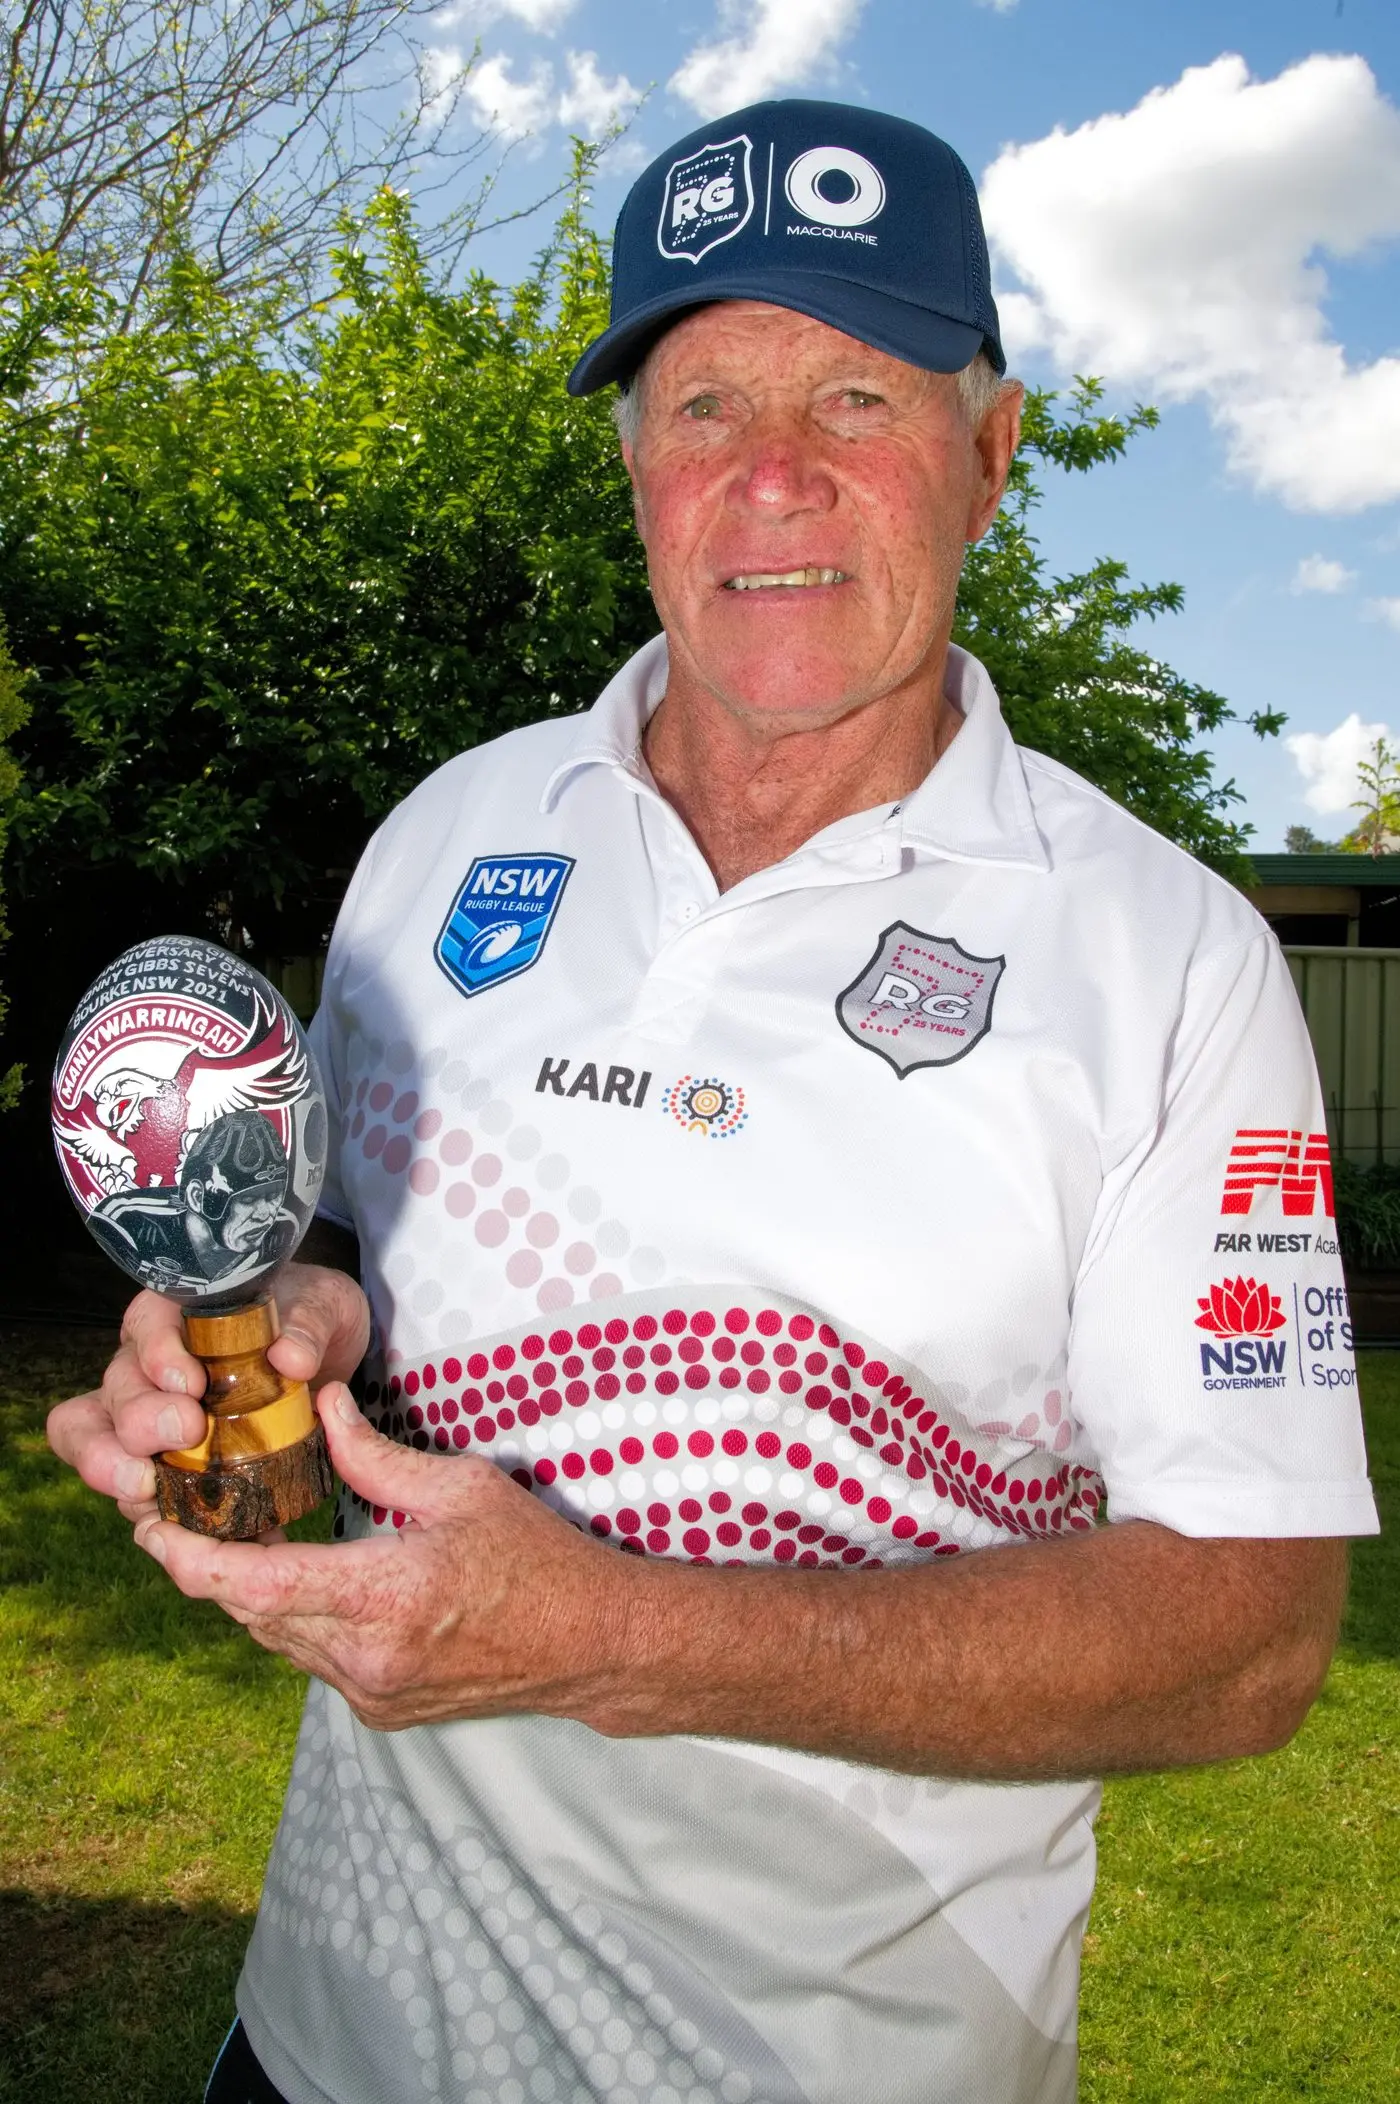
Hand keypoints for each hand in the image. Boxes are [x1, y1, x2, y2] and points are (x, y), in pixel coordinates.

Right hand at [46, 1261, 370, 1526]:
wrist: (328, 1365)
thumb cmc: (309, 1322)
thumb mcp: (322, 1308)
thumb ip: (309, 1326)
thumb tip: (292, 1358)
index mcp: (178, 1316)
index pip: (146, 1325)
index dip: (157, 1353)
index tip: (189, 1381)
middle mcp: (149, 1368)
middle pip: (117, 1392)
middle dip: (142, 1417)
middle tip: (187, 1430)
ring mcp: (148, 1421)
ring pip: (98, 1441)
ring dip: (116, 1466)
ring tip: (146, 1486)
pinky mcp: (162, 1468)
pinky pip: (131, 1490)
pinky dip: (145, 1508)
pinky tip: (172, 1521)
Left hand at [131, 1386, 628, 1730]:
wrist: (590, 1643)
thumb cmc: (536, 1557)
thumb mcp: (460, 1486)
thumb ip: (374, 1454)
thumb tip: (319, 1405)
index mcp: (384, 1596)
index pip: (256, 1585)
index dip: (190, 1559)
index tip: (152, 1525)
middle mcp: (365, 1658)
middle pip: (250, 1612)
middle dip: (207, 1566)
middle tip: (177, 1513)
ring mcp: (370, 1692)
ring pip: (276, 1638)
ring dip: (247, 1591)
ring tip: (228, 1535)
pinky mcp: (380, 1708)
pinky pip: (310, 1658)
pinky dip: (292, 1616)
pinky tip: (295, 1575)